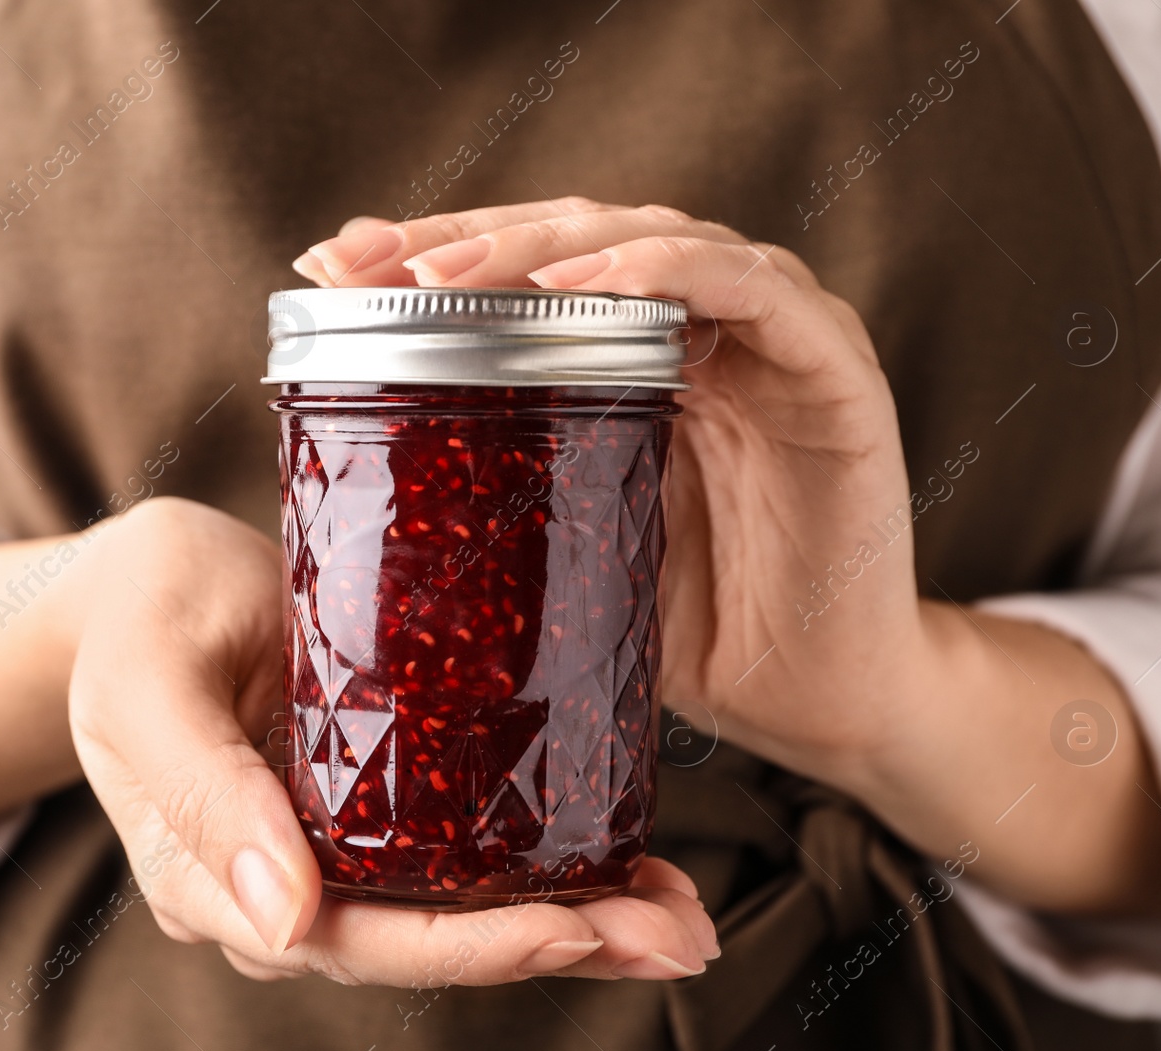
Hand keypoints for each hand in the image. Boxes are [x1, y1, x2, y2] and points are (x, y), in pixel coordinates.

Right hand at [69, 496, 718, 983]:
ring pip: (457, 911)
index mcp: (215, 877)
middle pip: (426, 942)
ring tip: (679, 914)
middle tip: (673, 934)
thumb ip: (202, 793)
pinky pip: (460, 855)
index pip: (353, 940)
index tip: (572, 929)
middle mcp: (283, 885)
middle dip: (554, 942)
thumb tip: (283, 922)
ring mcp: (332, 851)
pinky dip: (547, 865)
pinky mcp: (375, 807)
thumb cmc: (141, 615)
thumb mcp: (149, 683)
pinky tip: (629, 863)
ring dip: (573, 918)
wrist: (147, 583)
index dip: (468, 947)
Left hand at [296, 200, 920, 786]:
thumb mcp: (567, 550)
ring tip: (446, 273)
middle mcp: (708, 327)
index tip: (325, 265)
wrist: (817, 704)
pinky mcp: (834, 371)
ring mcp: (775, 338)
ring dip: (546, 247)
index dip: (430, 255)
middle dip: (465, 239)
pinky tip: (580, 289)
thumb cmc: (695, 626)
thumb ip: (504, 493)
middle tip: (364, 259)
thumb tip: (351, 489)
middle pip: (579, 236)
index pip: (531, 273)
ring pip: (655, 238)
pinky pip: (753, 292)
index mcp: (643, 356)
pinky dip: (666, 273)